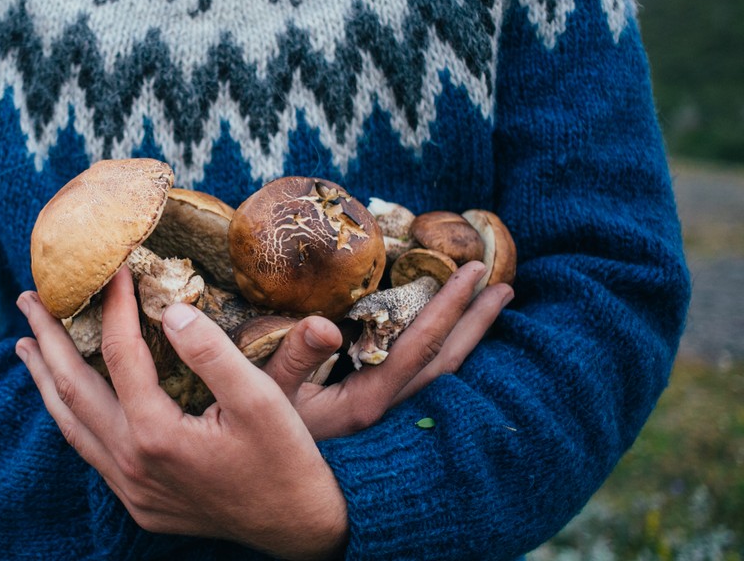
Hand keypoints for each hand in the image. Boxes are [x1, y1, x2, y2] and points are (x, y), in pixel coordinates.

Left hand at [15, 269, 347, 560]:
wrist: (299, 530)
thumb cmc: (286, 461)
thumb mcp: (262, 400)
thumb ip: (212, 353)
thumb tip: (169, 310)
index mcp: (156, 434)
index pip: (120, 353)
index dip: (115, 305)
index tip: (113, 269)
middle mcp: (131, 463)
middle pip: (72, 388)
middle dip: (48, 339)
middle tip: (28, 298)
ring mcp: (130, 488)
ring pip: (71, 425)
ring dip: (46, 380)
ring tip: (27, 344)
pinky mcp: (138, 502)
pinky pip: (90, 450)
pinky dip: (71, 415)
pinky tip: (69, 398)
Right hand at [263, 261, 513, 439]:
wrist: (267, 490)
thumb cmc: (257, 435)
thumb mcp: (265, 394)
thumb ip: (293, 357)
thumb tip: (324, 323)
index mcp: (366, 402)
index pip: (419, 347)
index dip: (448, 307)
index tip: (473, 272)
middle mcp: (386, 414)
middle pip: (445, 362)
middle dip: (475, 321)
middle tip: (504, 284)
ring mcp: (385, 420)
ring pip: (441, 376)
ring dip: (468, 338)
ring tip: (489, 307)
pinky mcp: (378, 422)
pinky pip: (425, 384)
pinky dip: (445, 358)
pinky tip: (450, 344)